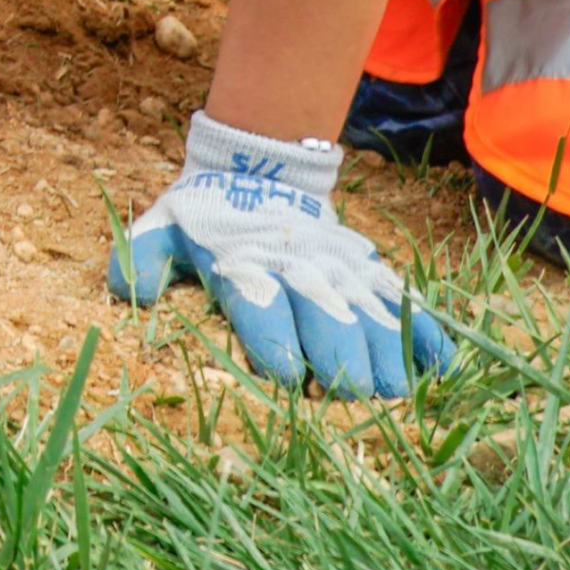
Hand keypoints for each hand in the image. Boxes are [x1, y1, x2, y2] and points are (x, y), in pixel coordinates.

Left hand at [115, 112, 452, 398]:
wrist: (260, 172)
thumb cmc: (206, 219)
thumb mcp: (163, 229)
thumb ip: (142, 259)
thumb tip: (128, 292)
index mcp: (247, 264)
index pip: (261, 304)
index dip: (273, 339)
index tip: (285, 375)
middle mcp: (300, 269)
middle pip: (325, 316)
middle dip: (337, 356)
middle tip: (348, 396)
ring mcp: (342, 270)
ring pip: (370, 313)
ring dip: (384, 353)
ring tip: (394, 393)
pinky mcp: (372, 272)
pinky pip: (406, 303)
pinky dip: (426, 333)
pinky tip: (442, 367)